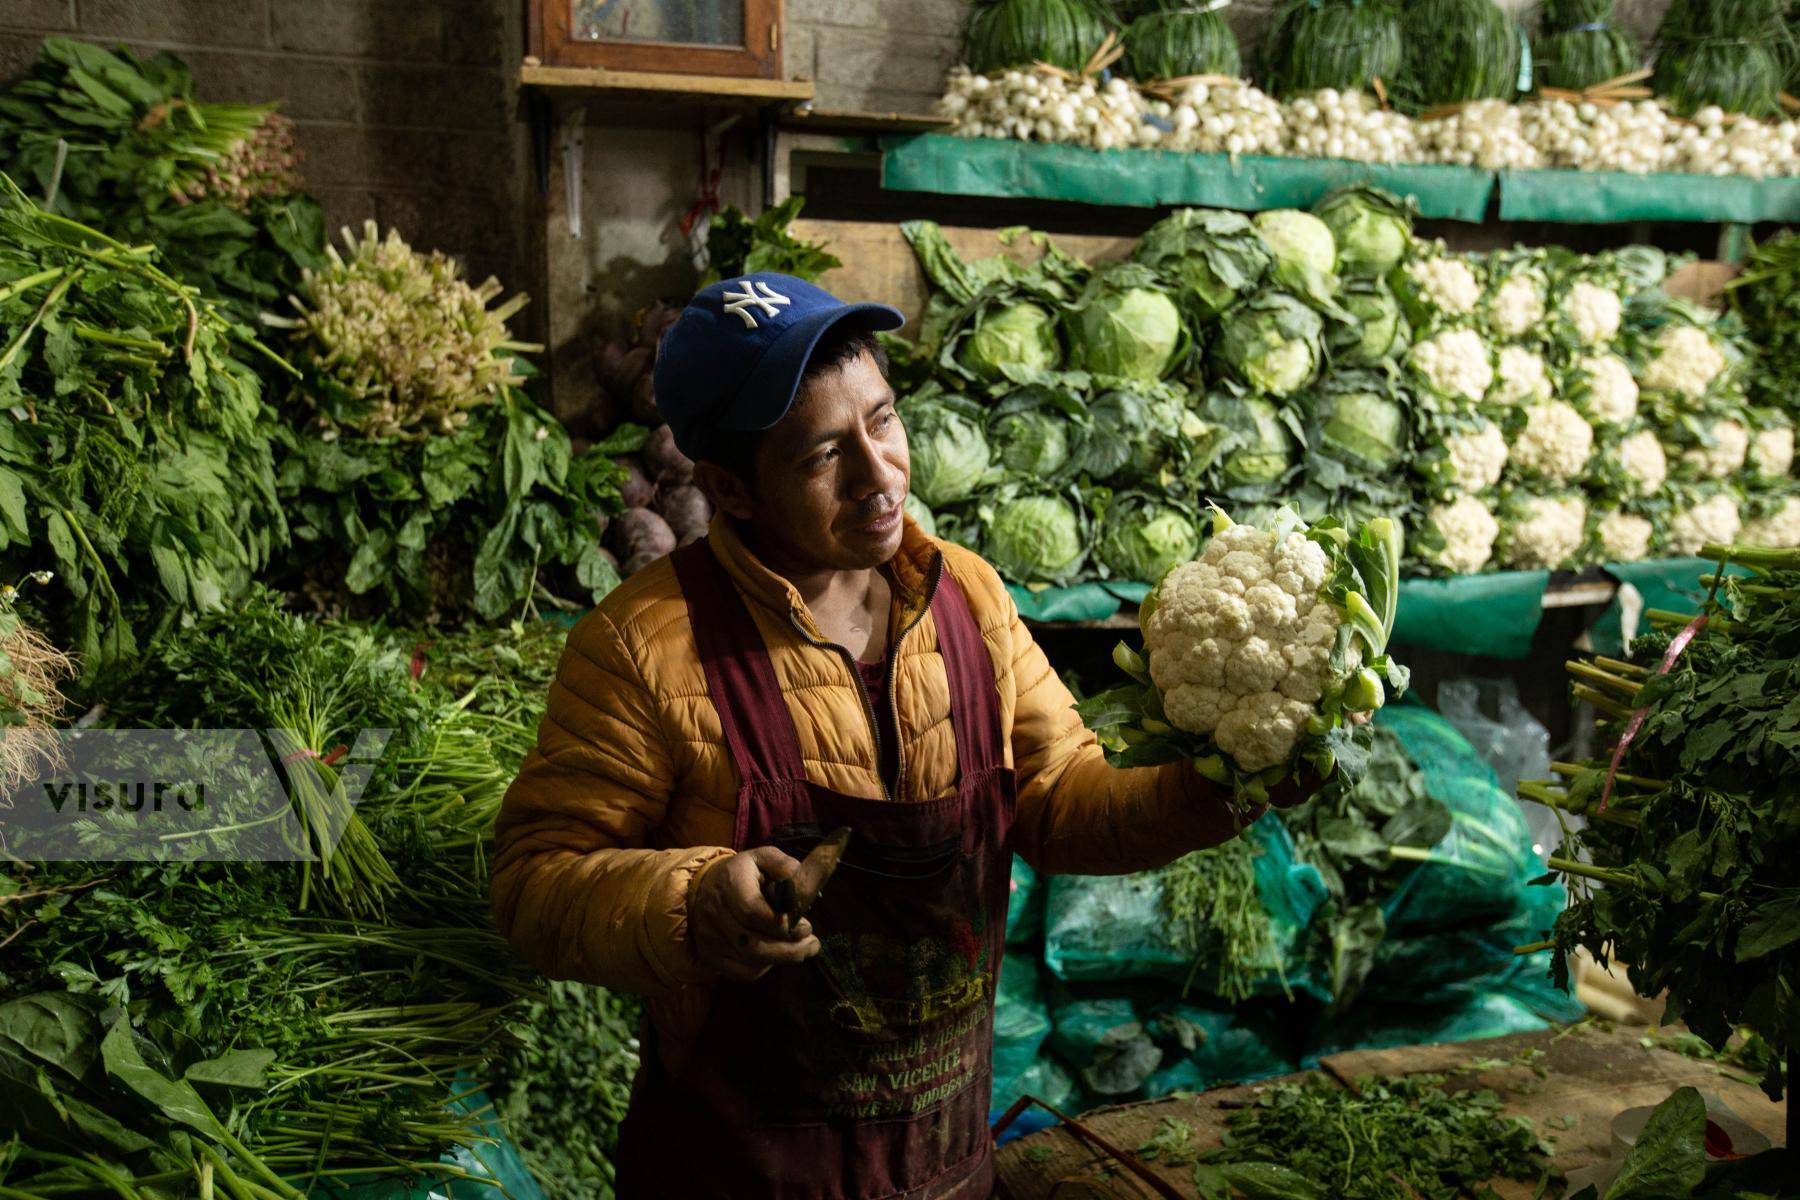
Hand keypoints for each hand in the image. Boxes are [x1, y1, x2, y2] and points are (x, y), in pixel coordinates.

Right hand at [689, 847, 821, 981]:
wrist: (700, 889)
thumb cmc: (740, 874)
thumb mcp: (762, 858)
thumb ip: (784, 866)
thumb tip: (803, 882)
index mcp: (730, 884)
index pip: (752, 912)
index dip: (782, 925)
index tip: (806, 927)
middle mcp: (715, 914)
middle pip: (752, 944)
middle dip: (789, 950)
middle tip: (812, 945)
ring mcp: (710, 938)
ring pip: (749, 961)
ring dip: (780, 959)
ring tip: (801, 950)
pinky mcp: (710, 956)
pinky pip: (742, 972)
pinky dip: (763, 968)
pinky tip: (776, 956)